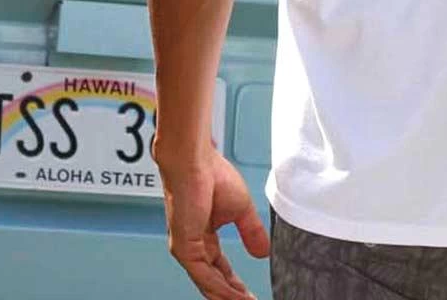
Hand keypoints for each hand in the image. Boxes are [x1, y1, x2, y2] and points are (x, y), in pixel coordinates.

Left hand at [155, 143, 269, 299]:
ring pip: (209, 284)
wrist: (194, 161)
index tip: (251, 296)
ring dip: (229, 297)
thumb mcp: (241, 209)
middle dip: (233, 296)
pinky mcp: (184, 248)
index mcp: (204, 237)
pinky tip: (235, 296)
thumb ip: (251, 232)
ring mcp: (186, 250)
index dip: (236, 286)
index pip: (221, 270)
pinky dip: (221, 288)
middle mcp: (193, 248)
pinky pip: (205, 276)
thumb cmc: (211, 174)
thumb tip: (263, 252)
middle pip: (215, 283)